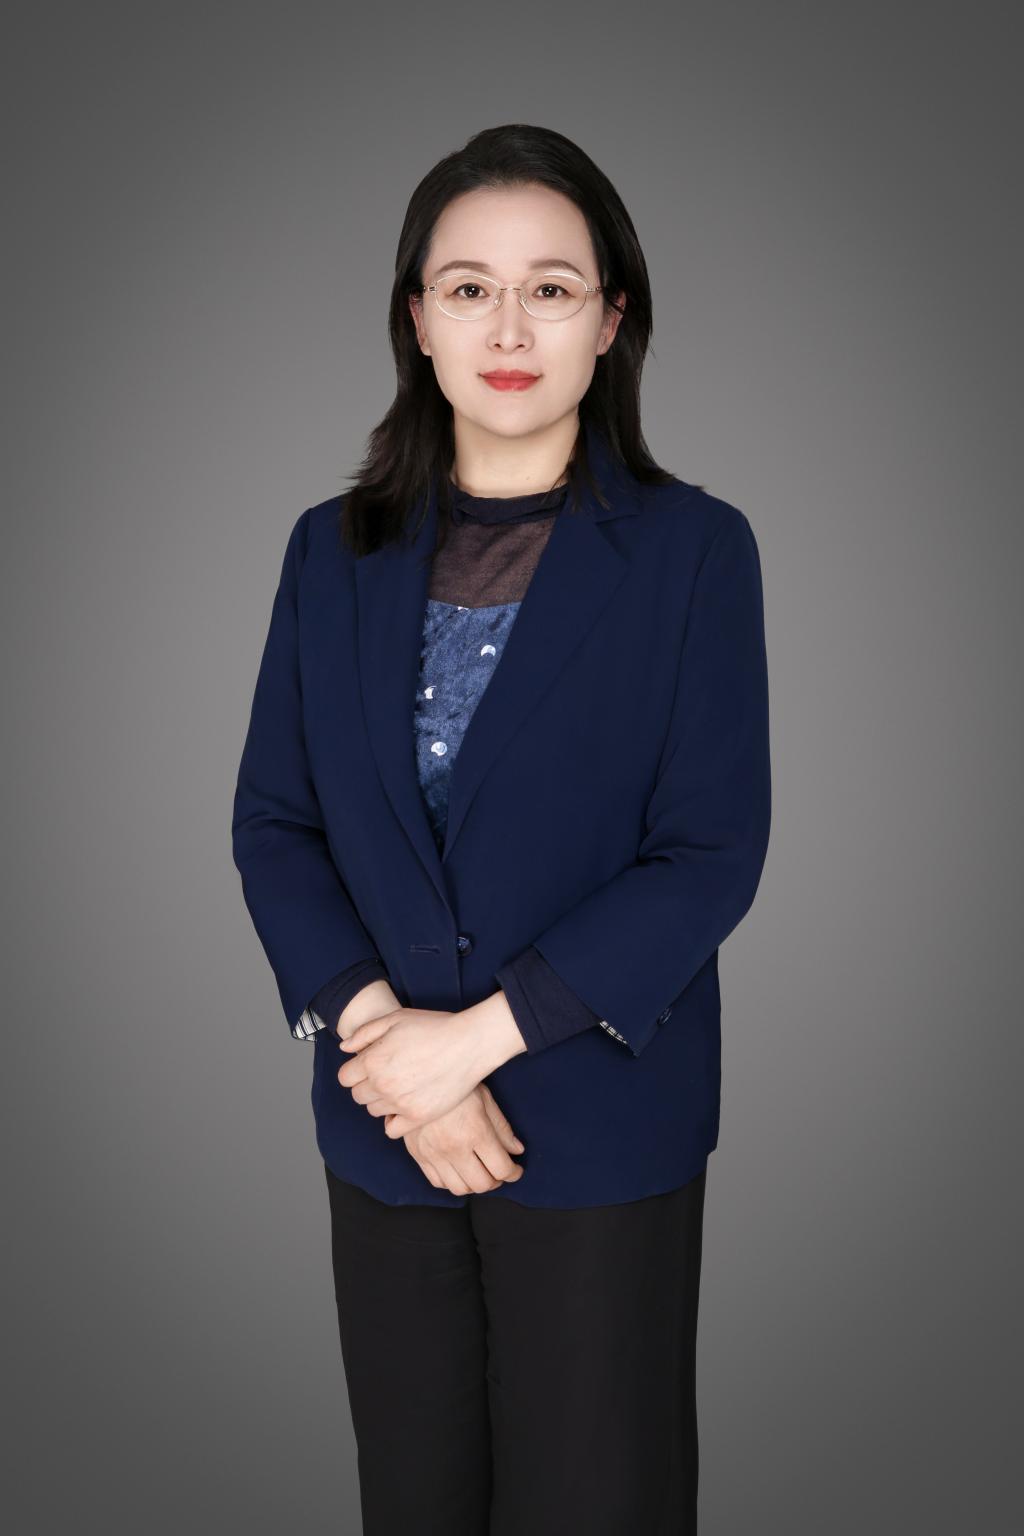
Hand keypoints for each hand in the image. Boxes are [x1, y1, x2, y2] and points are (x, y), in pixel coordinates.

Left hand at [337, 1006, 493, 1135]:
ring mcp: (399, 1104)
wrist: (469, 1044)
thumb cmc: (434, 1027)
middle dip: (367, 1084)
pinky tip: (405, 1106)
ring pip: (374, 1111)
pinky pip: (392, 1129)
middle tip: (388, 1073)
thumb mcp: (396, 1018)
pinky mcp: (417, 1117)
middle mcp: (382, 1085)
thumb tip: (345, 1048)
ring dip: (381, 1100)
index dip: (356, 1069)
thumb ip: (364, 1033)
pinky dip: (394, 1120)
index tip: (371, 1064)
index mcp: (373, 1060)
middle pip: (358, 1095)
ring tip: (400, 1086)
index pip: (345, 1077)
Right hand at [393, 1083, 525, 1195]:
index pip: (501, 1168)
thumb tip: (516, 1150)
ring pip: (459, 1189)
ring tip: (479, 1172)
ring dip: (474, 1185)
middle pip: (482, 1184)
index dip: (514, 1173)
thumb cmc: (456, 1083)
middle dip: (496, 1181)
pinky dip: (451, 1182)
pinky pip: (438, 1182)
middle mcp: (454, 1147)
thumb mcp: (485, 1099)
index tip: (516, 1170)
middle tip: (499, 1172)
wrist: (418, 1074)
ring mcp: (434, 1153)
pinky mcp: (418, 1154)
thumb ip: (502, 1128)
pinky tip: (458, 1169)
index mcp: (475, 1132)